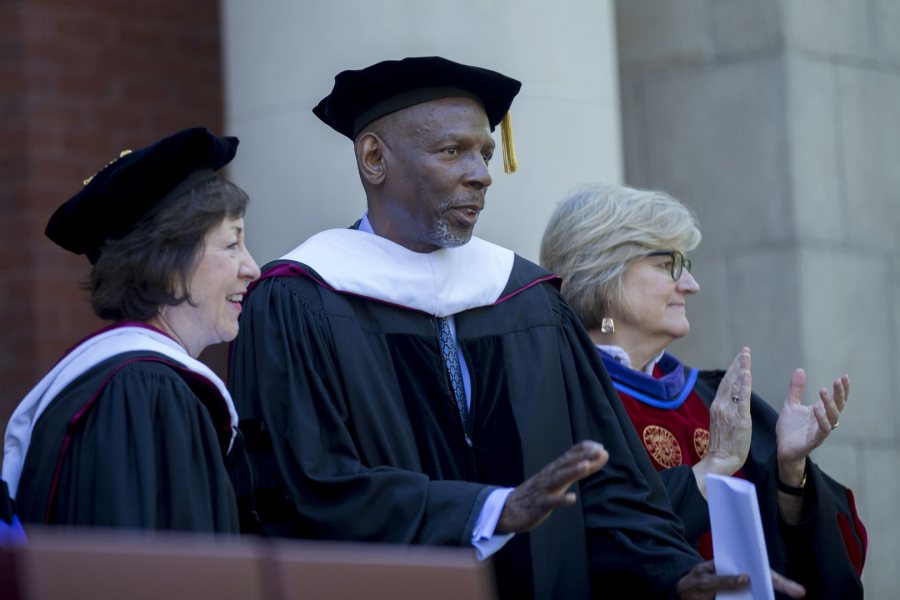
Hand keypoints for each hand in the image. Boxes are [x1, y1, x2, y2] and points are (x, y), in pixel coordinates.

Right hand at [496, 440, 607, 533]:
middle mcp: (549, 475)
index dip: (584, 450)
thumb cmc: (537, 492)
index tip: (600, 446)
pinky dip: (561, 499)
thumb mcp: (556, 479)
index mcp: (554, 469)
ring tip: (586, 466)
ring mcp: (543, 489)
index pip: (569, 454)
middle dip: (584, 456)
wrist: (508, 509)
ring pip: (558, 478)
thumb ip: (574, 470)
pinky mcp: (538, 504)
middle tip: (600, 451)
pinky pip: (550, 502)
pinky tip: (572, 499)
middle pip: (566, 463)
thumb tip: (594, 459)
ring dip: (573, 471)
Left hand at [676, 561, 805, 598]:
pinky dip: (758, 597)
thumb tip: (747, 579)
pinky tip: (765, 597)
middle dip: (781, 585)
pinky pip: (749, 599)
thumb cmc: (692, 584)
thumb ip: (722, 581)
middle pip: (763, 581)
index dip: (771, 574)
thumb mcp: (703, 581)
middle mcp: (740, 578)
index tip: (783, 579)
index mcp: (732, 567)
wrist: (682, 595)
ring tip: (789, 592)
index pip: (756, 566)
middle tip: (799, 591)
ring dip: (766, 594)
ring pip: (759, 593)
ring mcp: (740, 592)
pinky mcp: (738, 599)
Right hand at [693, 348, 751, 496]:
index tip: (739, 358)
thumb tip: (730, 401)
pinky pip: (742, 398)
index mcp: (717, 406)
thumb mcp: (721, 423)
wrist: (720, 460)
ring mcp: (729, 411)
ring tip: (746, 355)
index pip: (726, 384)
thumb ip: (725, 410)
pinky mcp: (739, 419)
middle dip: (737, 364)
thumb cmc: (722, 444)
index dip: (733, 369)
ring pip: (735, 385)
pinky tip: (747, 373)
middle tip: (745, 350)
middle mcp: (721, 405)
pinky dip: (744, 384)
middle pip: (730, 380)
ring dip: (741, 368)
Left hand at [776, 369, 849, 483]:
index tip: (844, 376)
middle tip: (838, 380)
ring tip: (823, 390)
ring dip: (830, 404)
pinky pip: (822, 430)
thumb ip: (796, 389)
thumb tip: (800, 369)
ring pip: (832, 418)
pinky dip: (821, 420)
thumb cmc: (790, 428)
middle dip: (840, 394)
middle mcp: (824, 421)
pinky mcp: (813, 441)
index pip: (836, 399)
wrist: (782, 448)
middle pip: (838, 406)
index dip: (842, 389)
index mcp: (820, 412)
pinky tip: (816, 409)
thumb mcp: (791, 404)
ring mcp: (820, 431)